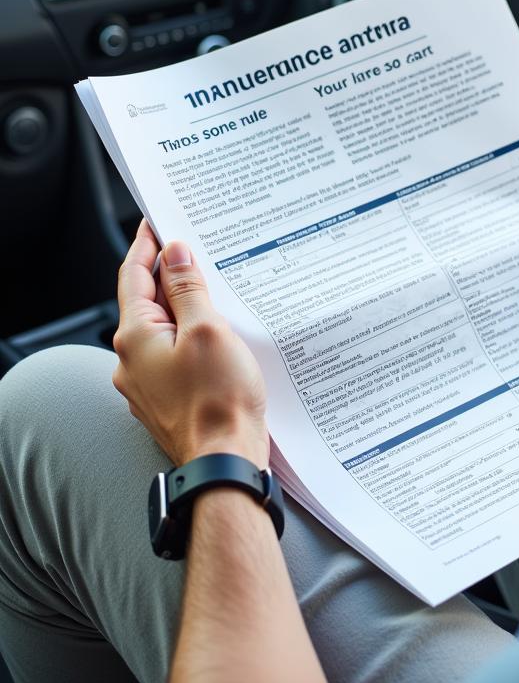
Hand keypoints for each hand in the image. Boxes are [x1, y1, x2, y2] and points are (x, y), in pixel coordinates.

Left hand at [112, 220, 268, 467]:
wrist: (224, 461)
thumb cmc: (218, 401)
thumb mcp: (208, 329)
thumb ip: (189, 289)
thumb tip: (175, 254)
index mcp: (136, 336)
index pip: (135, 276)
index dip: (147, 245)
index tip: (157, 222)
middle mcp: (131, 360)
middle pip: (148, 302)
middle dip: (171, 275)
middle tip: (194, 248)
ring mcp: (146, 383)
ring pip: (163, 330)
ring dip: (184, 307)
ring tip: (213, 289)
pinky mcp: (166, 399)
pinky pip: (174, 355)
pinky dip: (191, 336)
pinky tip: (217, 335)